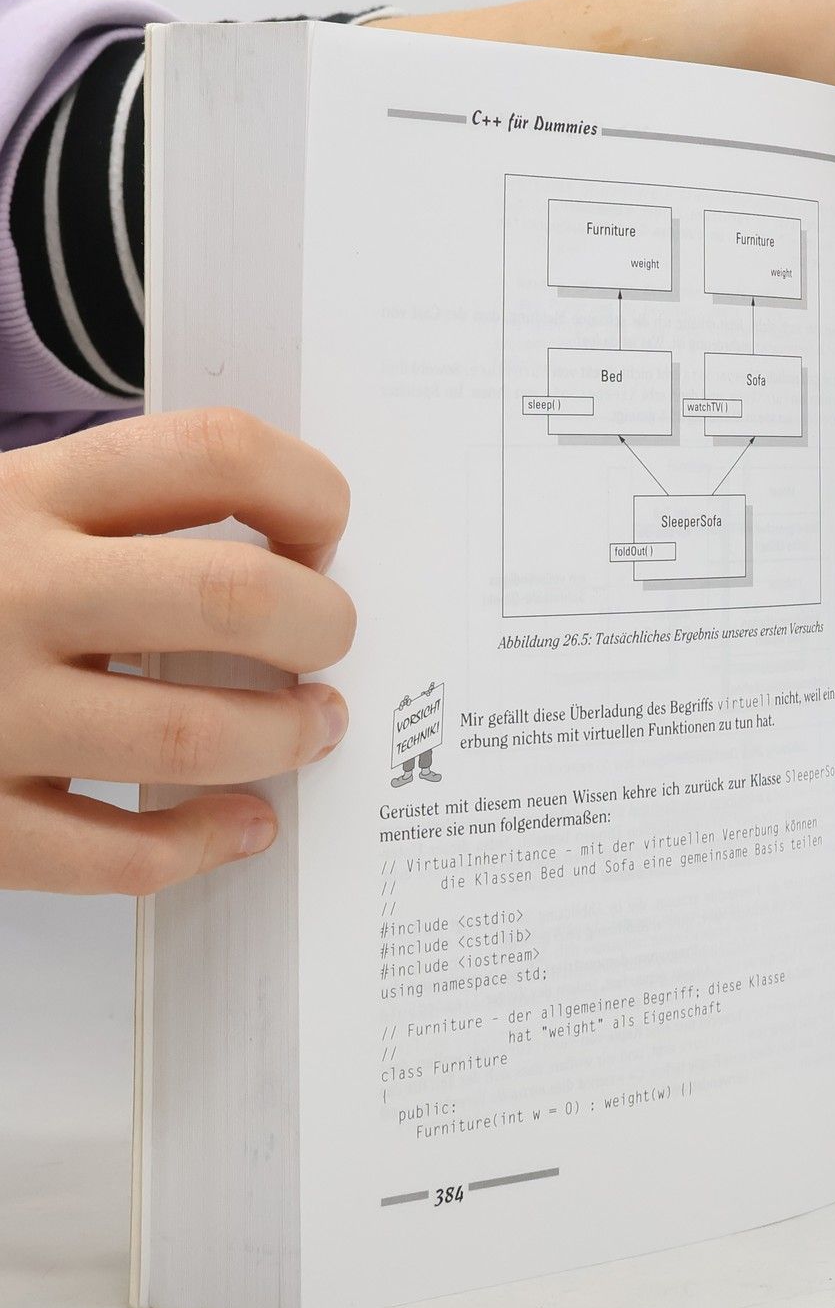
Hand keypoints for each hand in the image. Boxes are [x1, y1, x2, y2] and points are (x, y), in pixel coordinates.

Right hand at [0, 410, 354, 893]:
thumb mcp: (11, 507)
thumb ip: (128, 512)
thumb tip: (303, 546)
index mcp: (29, 495)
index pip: (218, 454)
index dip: (309, 493)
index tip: (321, 536)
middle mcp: (8, 591)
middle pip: (229, 595)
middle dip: (322, 623)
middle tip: (330, 644)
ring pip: (189, 731)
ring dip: (285, 735)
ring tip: (310, 727)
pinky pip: (115, 853)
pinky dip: (202, 842)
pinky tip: (237, 822)